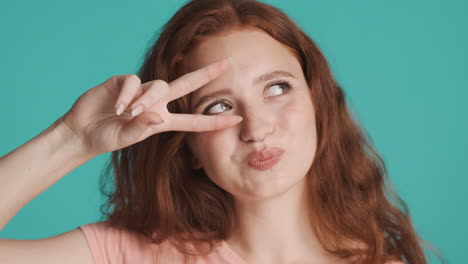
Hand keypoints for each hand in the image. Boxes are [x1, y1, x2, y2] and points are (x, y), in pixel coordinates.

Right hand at [60, 58, 240, 155]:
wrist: (82, 132)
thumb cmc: (107, 137)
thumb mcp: (127, 138)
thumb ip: (142, 128)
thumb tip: (158, 114)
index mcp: (162, 120)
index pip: (194, 120)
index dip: (215, 121)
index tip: (238, 120)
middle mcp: (155, 103)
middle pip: (186, 85)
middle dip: (206, 74)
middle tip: (226, 63)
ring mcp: (140, 91)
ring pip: (156, 85)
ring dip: (145, 99)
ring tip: (128, 114)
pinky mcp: (123, 82)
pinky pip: (133, 83)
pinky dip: (127, 95)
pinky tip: (117, 108)